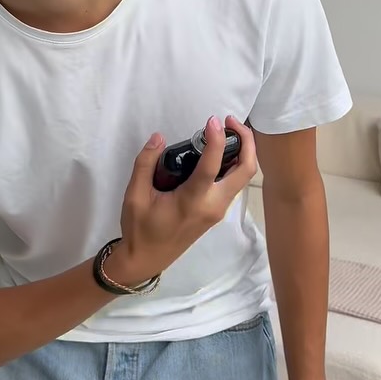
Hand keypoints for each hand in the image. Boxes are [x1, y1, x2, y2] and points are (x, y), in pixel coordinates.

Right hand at [109, 115, 256, 284]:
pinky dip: (235, 163)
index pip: (212, 166)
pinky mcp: (216, 211)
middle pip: (245, 170)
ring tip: (225, 131)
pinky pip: (234, 183)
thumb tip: (158, 137)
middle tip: (229, 121)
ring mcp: (218, 210)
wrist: (146, 259)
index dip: (217, 139)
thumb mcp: (134, 195)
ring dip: (243, 151)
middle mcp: (213, 205)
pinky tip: (218, 151)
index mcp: (193, 201)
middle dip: (245, 141)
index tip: (212, 120)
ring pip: (243, 177)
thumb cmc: (140, 228)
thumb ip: (145, 163)